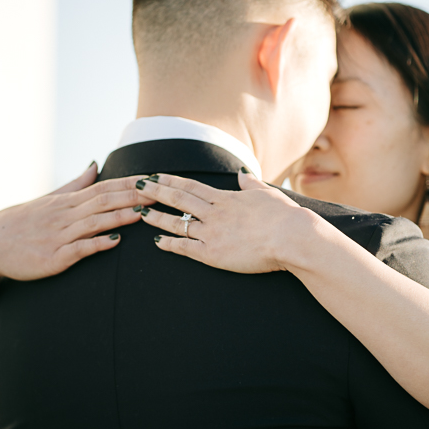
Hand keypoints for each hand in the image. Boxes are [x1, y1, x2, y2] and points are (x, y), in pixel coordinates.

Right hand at [0, 163, 145, 281]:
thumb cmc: (20, 223)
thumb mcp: (48, 199)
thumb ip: (75, 185)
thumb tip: (95, 164)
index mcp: (66, 202)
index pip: (105, 187)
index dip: (131, 183)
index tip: (155, 179)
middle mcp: (65, 215)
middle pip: (104, 200)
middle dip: (134, 196)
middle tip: (161, 193)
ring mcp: (59, 236)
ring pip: (94, 222)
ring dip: (120, 216)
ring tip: (145, 212)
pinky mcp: (53, 257)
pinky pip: (78, 249)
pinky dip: (97, 243)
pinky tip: (115, 241)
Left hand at [135, 170, 316, 272]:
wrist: (292, 237)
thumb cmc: (285, 216)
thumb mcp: (267, 193)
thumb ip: (250, 184)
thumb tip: (242, 173)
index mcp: (226, 198)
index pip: (191, 186)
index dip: (171, 180)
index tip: (156, 175)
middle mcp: (214, 213)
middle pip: (178, 198)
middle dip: (155, 191)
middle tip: (136, 185)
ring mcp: (212, 233)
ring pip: (177, 222)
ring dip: (157, 216)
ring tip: (140, 211)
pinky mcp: (213, 254)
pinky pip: (185, 248)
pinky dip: (170, 243)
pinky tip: (157, 241)